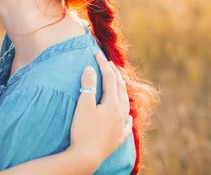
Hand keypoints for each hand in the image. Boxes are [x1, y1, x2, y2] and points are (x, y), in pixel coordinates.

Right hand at [67, 51, 131, 173]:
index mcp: (112, 103)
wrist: (86, 157)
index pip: (109, 79)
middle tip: (108, 63)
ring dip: (121, 90)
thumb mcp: (83, 105)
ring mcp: (120, 127)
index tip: (96, 53)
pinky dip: (127, 115)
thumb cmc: (82, 130)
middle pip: (120, 89)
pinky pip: (127, 124)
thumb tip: (91, 68)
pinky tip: (127, 116)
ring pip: (125, 104)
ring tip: (118, 83)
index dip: (103, 65)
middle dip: (114, 74)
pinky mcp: (118, 138)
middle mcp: (120, 113)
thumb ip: (88, 85)